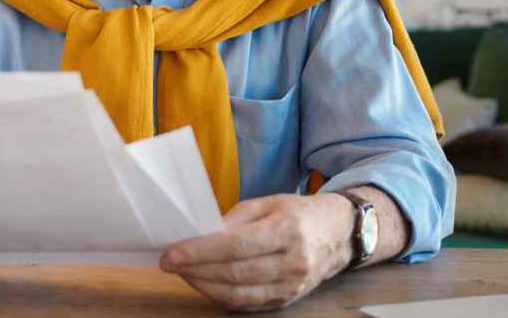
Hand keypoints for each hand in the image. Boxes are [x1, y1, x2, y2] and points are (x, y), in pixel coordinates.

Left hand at [159, 193, 353, 310]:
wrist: (339, 234)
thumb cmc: (299, 213)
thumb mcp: (269, 202)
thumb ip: (235, 218)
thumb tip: (201, 234)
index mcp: (287, 230)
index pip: (237, 246)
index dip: (201, 252)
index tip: (172, 253)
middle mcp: (292, 262)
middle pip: (235, 273)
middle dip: (196, 270)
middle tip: (169, 263)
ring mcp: (291, 286)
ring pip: (238, 294)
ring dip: (204, 286)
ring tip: (183, 273)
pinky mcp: (286, 300)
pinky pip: (247, 304)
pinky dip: (220, 296)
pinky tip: (205, 284)